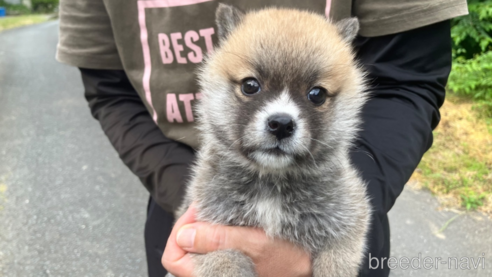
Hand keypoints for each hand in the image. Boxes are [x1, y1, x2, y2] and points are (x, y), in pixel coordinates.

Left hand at [162, 204, 311, 276]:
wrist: (311, 265)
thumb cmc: (289, 257)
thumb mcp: (255, 243)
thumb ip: (218, 239)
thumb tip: (183, 235)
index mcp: (214, 274)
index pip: (173, 257)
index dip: (179, 231)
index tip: (198, 211)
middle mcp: (214, 273)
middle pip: (182, 250)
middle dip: (192, 224)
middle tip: (208, 205)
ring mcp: (222, 267)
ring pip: (197, 246)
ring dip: (204, 225)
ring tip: (220, 209)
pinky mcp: (232, 261)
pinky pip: (212, 245)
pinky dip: (216, 230)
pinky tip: (229, 218)